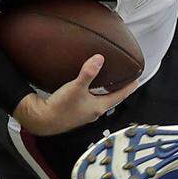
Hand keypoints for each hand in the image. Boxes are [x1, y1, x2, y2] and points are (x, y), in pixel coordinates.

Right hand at [12, 55, 139, 135]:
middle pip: (110, 99)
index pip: (119, 96)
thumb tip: (99, 58)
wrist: (41, 120)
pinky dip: (92, 95)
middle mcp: (93, 113)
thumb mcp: (76, 87)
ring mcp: (84, 115)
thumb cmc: (60, 107)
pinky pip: (88, 103)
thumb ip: (88, 73)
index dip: (128, 88)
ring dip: (104, 92)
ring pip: (99, 102)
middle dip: (117, 90)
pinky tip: (86, 90)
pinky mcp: (74, 114)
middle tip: (123, 80)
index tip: (136, 80)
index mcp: (98, 107)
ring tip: (107, 83)